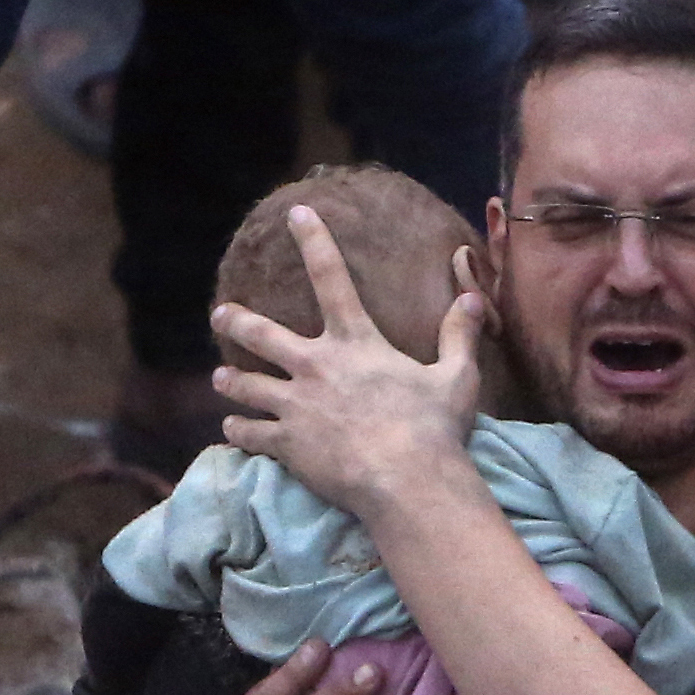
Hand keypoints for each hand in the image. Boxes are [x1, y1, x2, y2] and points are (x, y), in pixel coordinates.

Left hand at [211, 205, 487, 523]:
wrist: (406, 481)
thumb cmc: (434, 428)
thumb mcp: (457, 377)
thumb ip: (459, 335)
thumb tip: (474, 297)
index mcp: (355, 343)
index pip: (331, 277)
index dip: (313, 240)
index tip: (296, 213)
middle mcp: (316, 366)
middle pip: (262, 334)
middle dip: (237, 322)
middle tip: (220, 315)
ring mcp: (295, 405)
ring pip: (246, 386)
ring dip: (230, 382)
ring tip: (220, 381)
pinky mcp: (286, 443)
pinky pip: (250, 433)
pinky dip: (238, 432)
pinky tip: (231, 430)